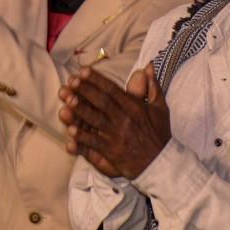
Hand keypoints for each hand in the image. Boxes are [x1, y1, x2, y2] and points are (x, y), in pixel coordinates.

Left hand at [58, 64, 170, 179]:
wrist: (162, 163)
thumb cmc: (158, 135)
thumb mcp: (160, 108)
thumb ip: (152, 86)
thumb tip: (147, 66)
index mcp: (135, 108)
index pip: (112, 90)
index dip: (97, 80)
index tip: (82, 71)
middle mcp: (125, 120)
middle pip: (102, 103)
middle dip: (85, 91)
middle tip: (70, 81)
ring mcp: (117, 136)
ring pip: (96, 121)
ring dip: (80, 111)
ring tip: (66, 101)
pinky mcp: (112, 153)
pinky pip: (95, 144)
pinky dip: (83, 138)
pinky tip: (70, 131)